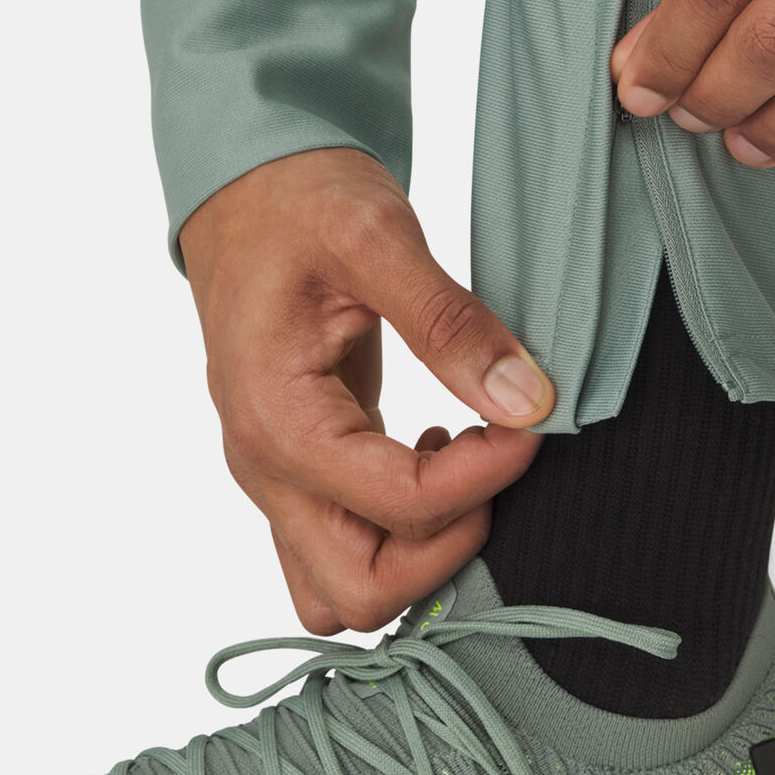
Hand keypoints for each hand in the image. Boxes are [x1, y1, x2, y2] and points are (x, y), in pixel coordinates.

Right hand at [179, 148, 554, 633]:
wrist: (243, 184)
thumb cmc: (297, 200)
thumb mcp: (377, 238)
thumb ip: (451, 324)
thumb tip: (528, 400)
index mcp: (277, 417)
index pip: (399, 505)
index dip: (486, 476)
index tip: (531, 419)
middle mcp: (265, 468)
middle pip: (361, 590)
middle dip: (450, 546)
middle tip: (496, 459)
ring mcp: (277, 478)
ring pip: (345, 591)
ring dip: (421, 555)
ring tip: (462, 465)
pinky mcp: (300, 469)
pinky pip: (340, 551)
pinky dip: (399, 537)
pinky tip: (435, 455)